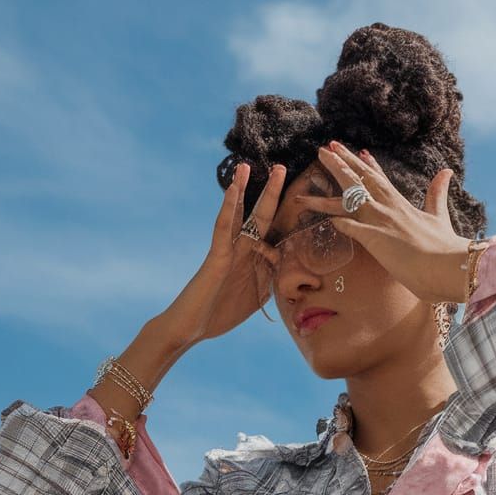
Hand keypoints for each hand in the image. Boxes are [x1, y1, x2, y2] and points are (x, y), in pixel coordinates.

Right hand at [161, 162, 284, 345]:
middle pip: (259, 217)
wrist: (192, 328)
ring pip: (237, 215)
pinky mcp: (216, 256)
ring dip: (242, 189)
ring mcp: (227, 251)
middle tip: (281, 168)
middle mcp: (240, 250)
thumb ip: (273, 279)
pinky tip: (235, 189)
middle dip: (270, 193)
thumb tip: (292, 269)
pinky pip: (223, 228)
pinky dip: (228, 207)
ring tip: (246, 166)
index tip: (303, 198)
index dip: (285, 217)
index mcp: (252, 260)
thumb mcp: (258, 296)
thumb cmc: (221, 313)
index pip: (271, 232)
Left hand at [293, 141, 471, 303]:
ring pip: (348, 201)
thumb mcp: (440, 216)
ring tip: (307, 185)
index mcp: (403, 204)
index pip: (380, 179)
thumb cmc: (446, 248)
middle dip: (340, 164)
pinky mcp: (378, 239)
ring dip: (326, 193)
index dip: (366, 165)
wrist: (452, 265)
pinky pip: (352, 228)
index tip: (356, 151)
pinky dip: (338, 223)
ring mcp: (382, 221)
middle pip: (359, 180)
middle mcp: (389, 208)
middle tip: (323, 149)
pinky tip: (323, 220)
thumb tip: (446, 170)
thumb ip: (438, 194)